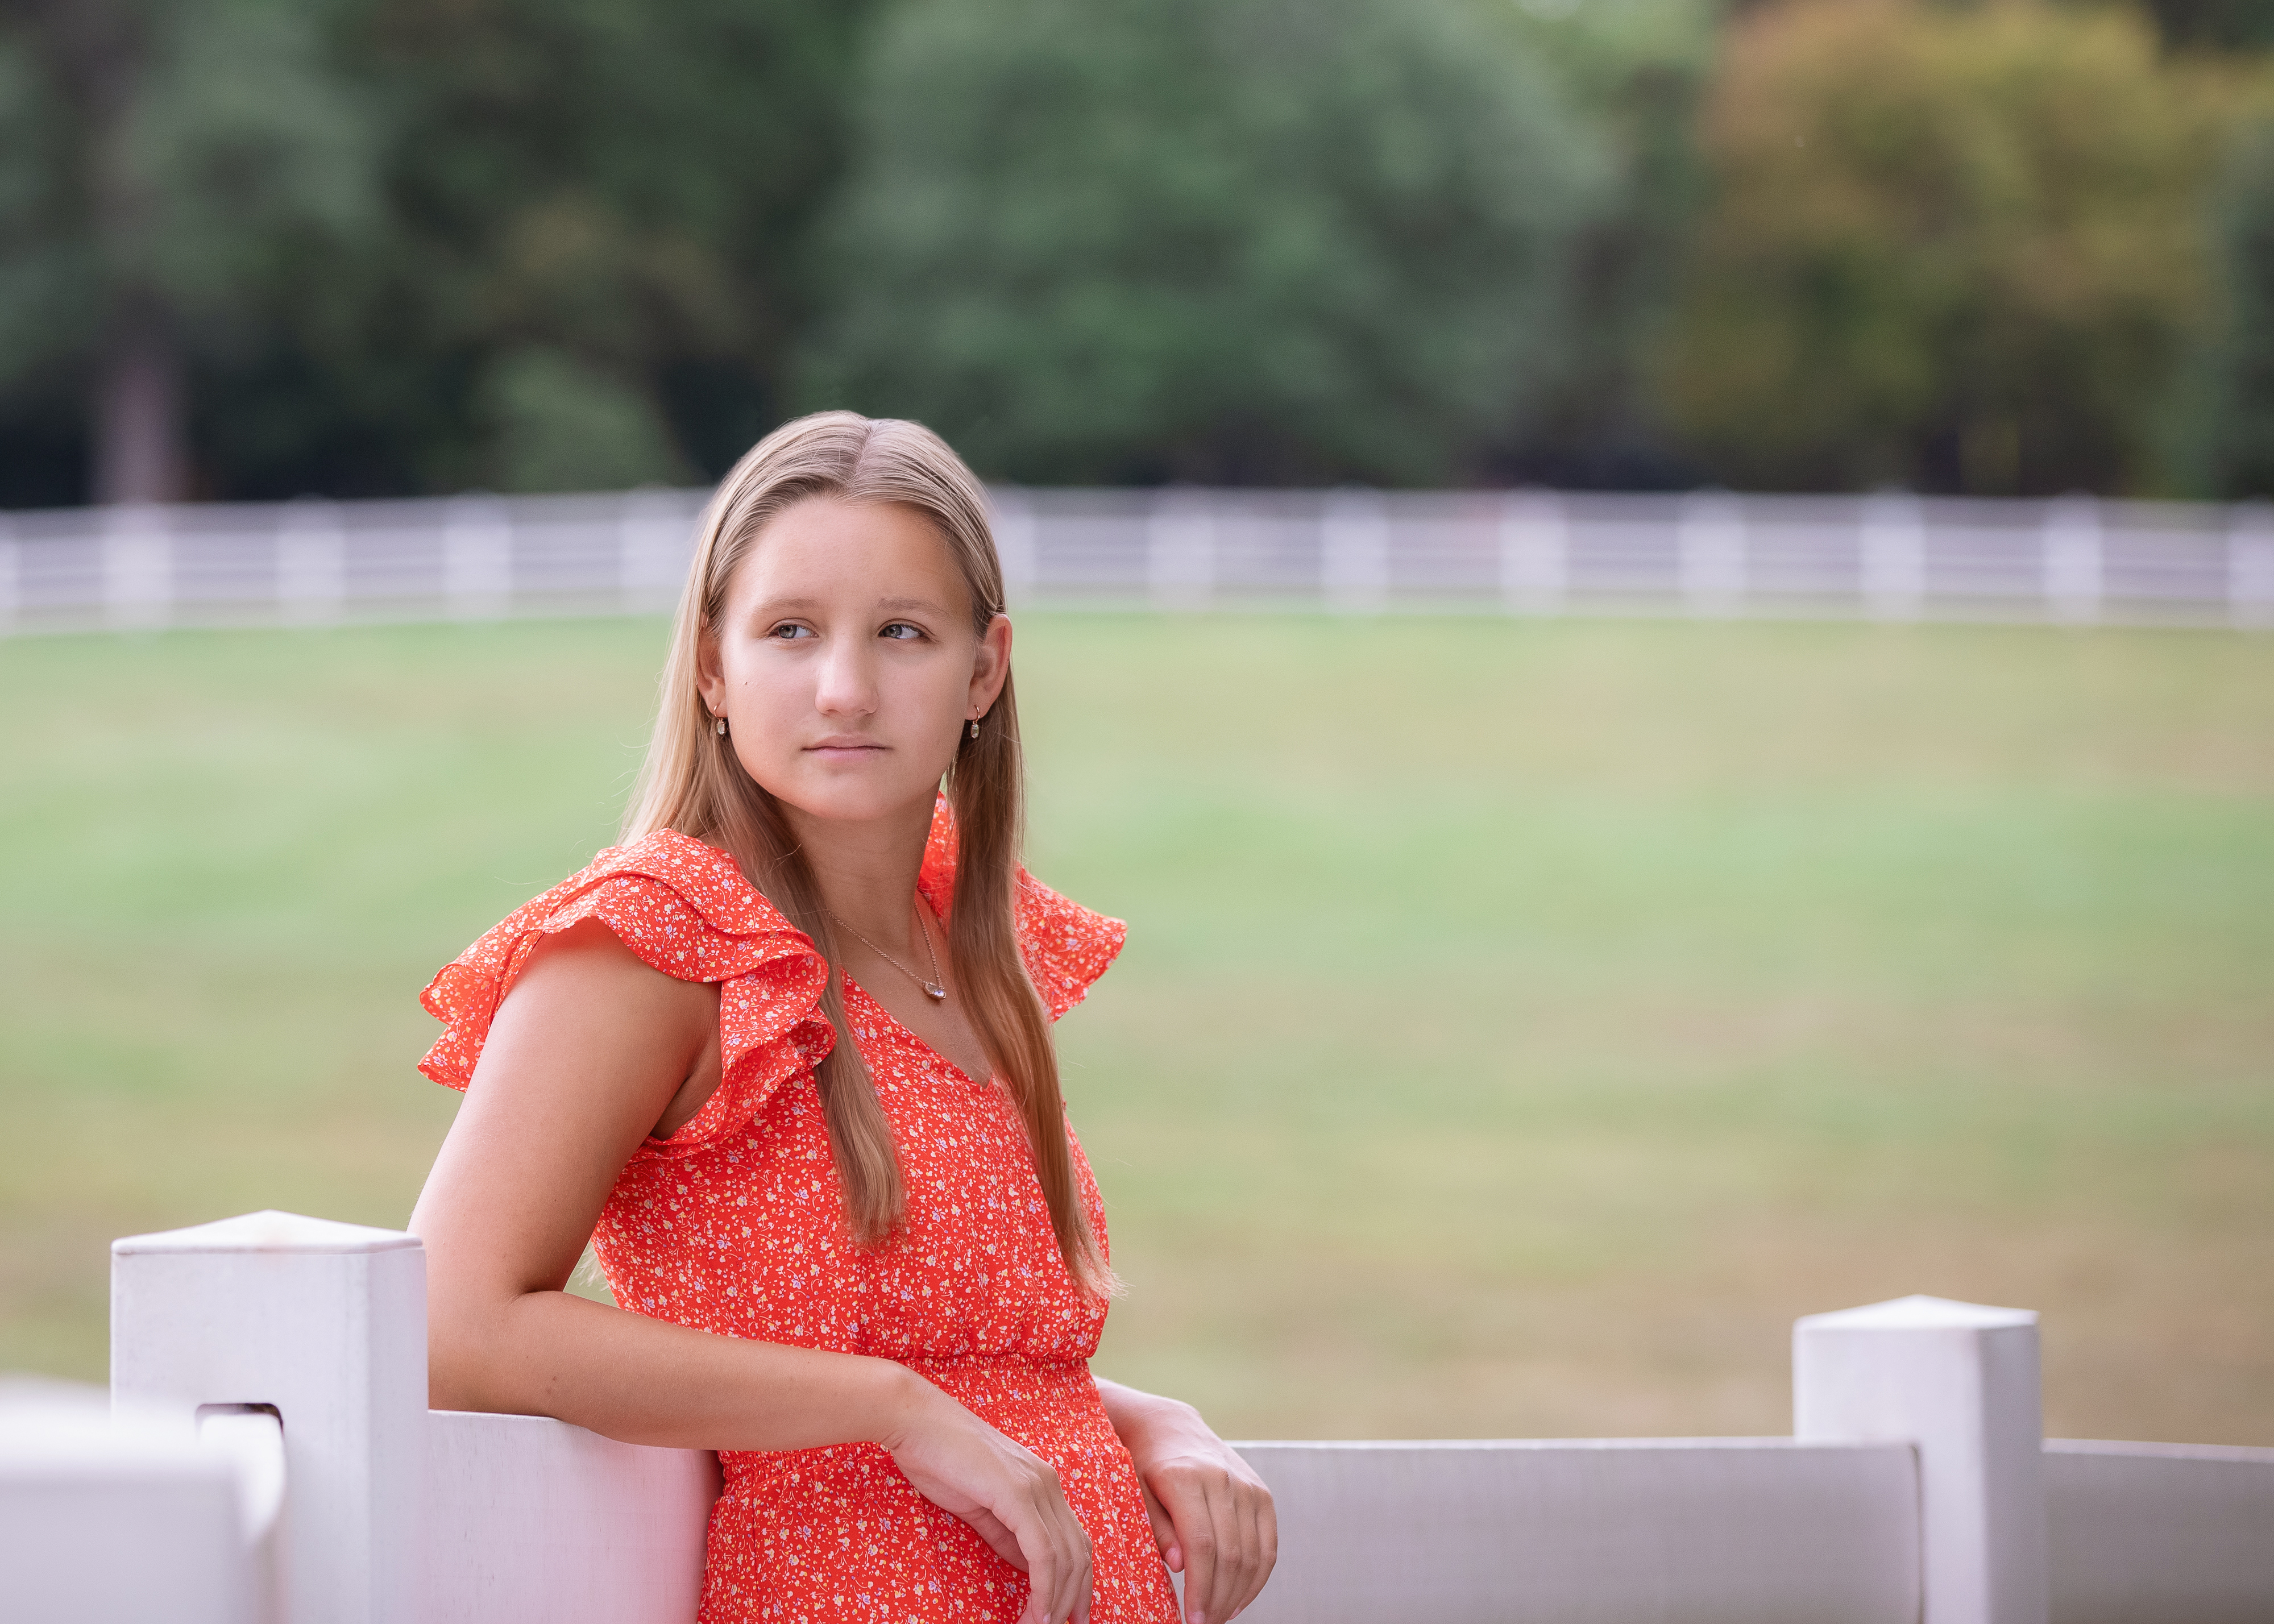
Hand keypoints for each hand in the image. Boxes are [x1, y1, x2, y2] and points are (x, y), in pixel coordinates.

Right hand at [876, 1368, 1093, 1623]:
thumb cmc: (938, 1457)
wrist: (915, 1420)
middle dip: (1076, 1597)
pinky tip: (1036, 1612)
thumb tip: (1024, 1565)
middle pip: (1079, 1551)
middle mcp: (1048, 1482)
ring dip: (1057, 1600)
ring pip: (1066, 1556)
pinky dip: (1044, 1587)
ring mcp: (1036, 1486)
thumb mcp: (978, 1504)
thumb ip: (1004, 1533)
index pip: (1074, 1539)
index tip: (1070, 1613)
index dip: (1078, 1580)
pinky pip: (1043, 1551)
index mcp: (1041, 1482)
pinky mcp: (1018, 1494)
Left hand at [1111, 1391, 1275, 1623]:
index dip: (1200, 1588)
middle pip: (1230, 1553)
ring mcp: (1247, 1484)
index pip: (1202, 1544)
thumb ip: (1157, 1528)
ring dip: (1238, 1594)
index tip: (1191, 1620)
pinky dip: (1257, 1577)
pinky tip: (1239, 1598)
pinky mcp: (1261, 1492)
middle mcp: (1221, 1478)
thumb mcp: (1135, 1493)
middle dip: (1218, 1599)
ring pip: (1252, 1553)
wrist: (1169, 1427)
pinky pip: (1268, 1544)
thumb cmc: (1143, 1465)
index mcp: (1185, 1477)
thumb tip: (1181, 1565)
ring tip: (1219, 1616)